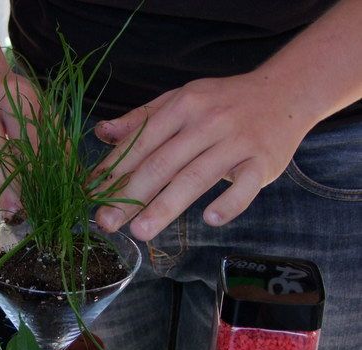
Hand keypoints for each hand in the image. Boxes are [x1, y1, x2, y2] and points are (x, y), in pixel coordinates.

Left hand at [92, 72, 314, 240]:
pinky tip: (210, 219)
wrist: (286, 91)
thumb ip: (141, 119)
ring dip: (166, 206)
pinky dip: (229, 202)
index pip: (141, 142)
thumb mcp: (181, 100)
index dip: (113, 170)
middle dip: (130, 195)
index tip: (90, 195)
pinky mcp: (262, 162)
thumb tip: (101, 133)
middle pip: (162, 163)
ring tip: (141, 232)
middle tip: (106, 222)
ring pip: (195, 177)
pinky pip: (244, 185)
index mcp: (182, 106)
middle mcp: (207, 122)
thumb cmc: (223, 102)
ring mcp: (236, 142)